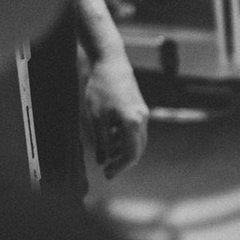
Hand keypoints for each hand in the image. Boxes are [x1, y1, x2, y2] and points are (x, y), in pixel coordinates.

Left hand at [83, 54, 148, 178]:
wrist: (111, 64)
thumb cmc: (101, 90)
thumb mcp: (96, 119)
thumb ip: (102, 142)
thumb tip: (103, 160)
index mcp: (132, 123)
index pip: (130, 154)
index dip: (119, 167)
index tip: (106, 174)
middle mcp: (142, 119)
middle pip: (138, 149)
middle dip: (123, 162)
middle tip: (107, 170)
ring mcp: (142, 112)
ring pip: (137, 139)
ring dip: (123, 150)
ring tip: (105, 153)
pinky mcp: (139, 107)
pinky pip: (136, 129)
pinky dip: (125, 138)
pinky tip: (110, 137)